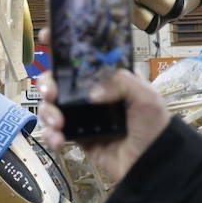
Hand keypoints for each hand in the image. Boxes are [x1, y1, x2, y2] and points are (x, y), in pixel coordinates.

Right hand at [35, 28, 168, 184]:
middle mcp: (92, 92)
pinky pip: (54, 130)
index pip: (83, 56)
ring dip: (47, 112)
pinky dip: (50, 134)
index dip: (62, 45)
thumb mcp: (145, 96)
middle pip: (58, 79)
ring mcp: (82, 114)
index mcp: (108, 77)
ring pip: (51, 104)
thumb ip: (119, 82)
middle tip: (52, 93)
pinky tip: (58, 140)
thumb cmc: (153, 127)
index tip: (47, 37)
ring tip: (58, 124)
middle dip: (47, 83)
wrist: (152, 164)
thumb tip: (90, 92)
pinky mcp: (77, 135)